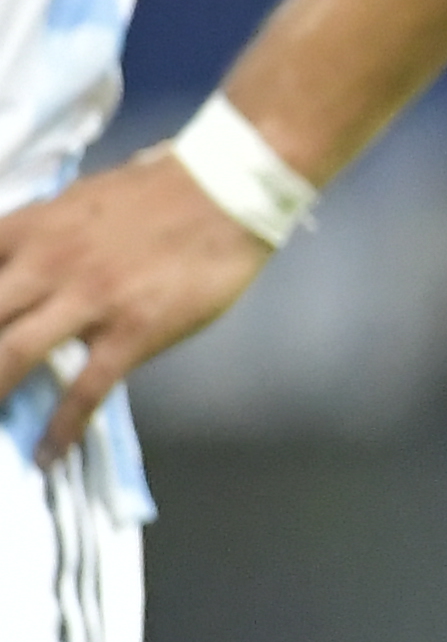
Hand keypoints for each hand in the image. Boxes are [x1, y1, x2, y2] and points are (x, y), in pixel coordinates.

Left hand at [0, 153, 279, 437]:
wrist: (229, 187)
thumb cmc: (155, 192)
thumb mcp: (75, 201)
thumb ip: (34, 239)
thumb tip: (10, 273)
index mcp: (29, 230)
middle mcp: (46, 264)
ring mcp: (89, 299)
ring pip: (11, 356)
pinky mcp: (132, 329)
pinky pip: (86, 388)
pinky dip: (62, 427)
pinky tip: (48, 454)